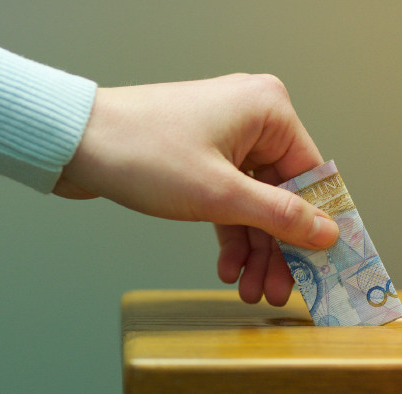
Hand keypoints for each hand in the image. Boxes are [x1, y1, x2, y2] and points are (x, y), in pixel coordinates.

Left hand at [54, 73, 338, 304]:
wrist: (74, 141)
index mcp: (268, 109)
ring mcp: (223, 135)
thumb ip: (279, 215)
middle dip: (278, 247)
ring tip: (250, 290)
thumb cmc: (141, 153)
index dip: (316, 227)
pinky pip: (226, 196)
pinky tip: (226, 267)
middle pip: (281, 193)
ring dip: (253, 247)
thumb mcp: (219, 194)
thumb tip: (328, 232)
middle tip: (278, 292)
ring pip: (252, 200)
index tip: (324, 268)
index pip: (310, 176)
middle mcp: (250, 116)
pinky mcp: (199, 153)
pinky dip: (228, 231)